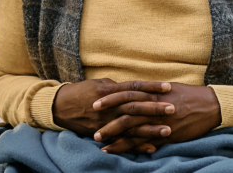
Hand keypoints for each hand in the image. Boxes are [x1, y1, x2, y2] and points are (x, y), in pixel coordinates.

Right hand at [52, 78, 171, 135]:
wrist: (59, 107)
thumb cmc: (81, 92)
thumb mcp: (99, 84)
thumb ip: (119, 87)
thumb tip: (137, 88)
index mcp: (109, 91)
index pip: (134, 87)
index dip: (151, 87)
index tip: (168, 87)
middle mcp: (108, 106)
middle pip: (135, 106)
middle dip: (154, 108)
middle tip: (173, 108)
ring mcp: (105, 122)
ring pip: (131, 126)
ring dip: (150, 129)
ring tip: (167, 131)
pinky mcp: (102, 134)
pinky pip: (121, 141)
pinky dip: (136, 145)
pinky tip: (152, 148)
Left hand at [97, 82, 220, 150]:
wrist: (211, 105)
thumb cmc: (191, 95)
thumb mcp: (170, 89)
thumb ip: (153, 91)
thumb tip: (139, 91)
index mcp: (153, 93)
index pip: (127, 95)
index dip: (110, 99)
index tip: (95, 103)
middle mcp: (154, 106)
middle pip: (125, 113)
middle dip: (107, 119)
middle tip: (91, 124)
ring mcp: (159, 121)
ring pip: (132, 129)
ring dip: (114, 136)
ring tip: (99, 141)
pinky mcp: (166, 134)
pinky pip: (144, 142)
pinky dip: (130, 147)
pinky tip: (119, 150)